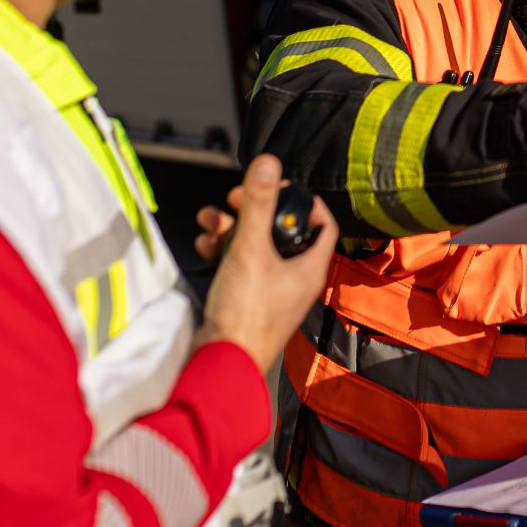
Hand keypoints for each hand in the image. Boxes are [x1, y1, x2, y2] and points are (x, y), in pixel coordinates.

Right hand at [195, 155, 335, 374]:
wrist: (220, 363)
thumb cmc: (244, 314)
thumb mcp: (250, 250)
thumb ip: (258, 204)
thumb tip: (269, 163)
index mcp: (310, 267)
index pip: (322, 223)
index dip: (303, 200)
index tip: (277, 187)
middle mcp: (295, 279)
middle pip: (281, 231)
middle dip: (255, 210)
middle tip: (235, 199)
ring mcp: (271, 290)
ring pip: (255, 246)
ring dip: (232, 228)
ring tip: (210, 220)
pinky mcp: (247, 299)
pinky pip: (239, 265)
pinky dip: (223, 250)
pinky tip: (205, 244)